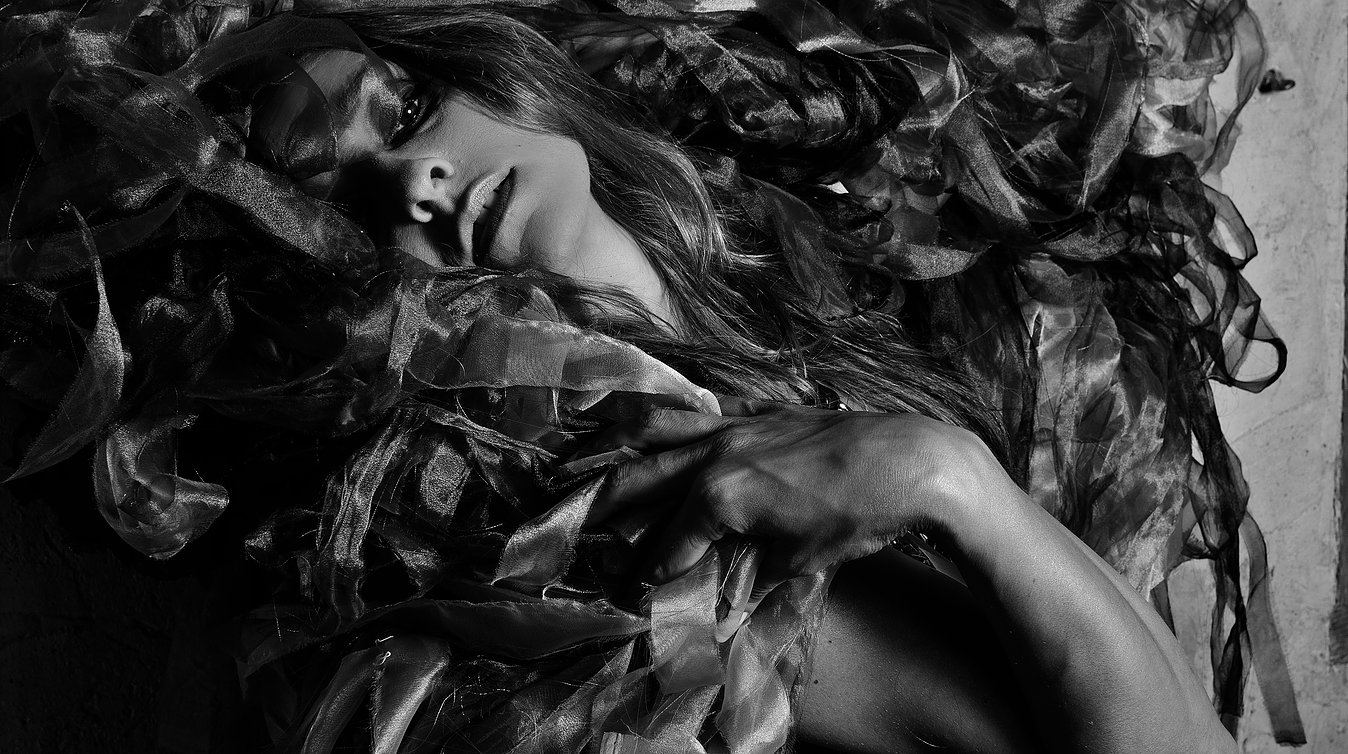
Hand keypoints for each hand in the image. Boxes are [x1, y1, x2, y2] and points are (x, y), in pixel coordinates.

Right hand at [589, 398, 1003, 589]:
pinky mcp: (764, 410)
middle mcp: (715, 453)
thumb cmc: (855, 516)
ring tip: (593, 451)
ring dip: (625, 442)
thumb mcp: (798, 562)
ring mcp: (738, 424)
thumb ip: (751, 580)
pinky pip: (708, 407)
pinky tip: (671, 420)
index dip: (647, 572)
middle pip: (643, 477)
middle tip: (578, 522)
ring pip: (664, 426)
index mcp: (717, 495)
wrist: (911, 461)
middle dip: (607, 505)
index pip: (668, 542)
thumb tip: (726, 612)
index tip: (630, 589)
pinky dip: (682, 415)